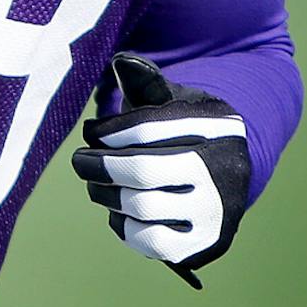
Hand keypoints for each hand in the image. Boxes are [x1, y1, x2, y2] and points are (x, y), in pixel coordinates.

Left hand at [72, 54, 251, 288]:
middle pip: (141, 170)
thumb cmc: (182, 132)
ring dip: (105, 195)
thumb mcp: (171, 102)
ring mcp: (217, 213)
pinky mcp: (203, 246)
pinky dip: (124, 226)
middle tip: (80, 161)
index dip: (107, 131)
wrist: (219, 179)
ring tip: (97, 184)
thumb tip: (122, 61)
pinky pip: (149, 241)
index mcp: (218, 128)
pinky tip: (121, 211)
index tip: (92, 132)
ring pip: (140, 206)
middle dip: (98, 166)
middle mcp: (226, 171)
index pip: (148, 127)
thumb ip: (146, 83)